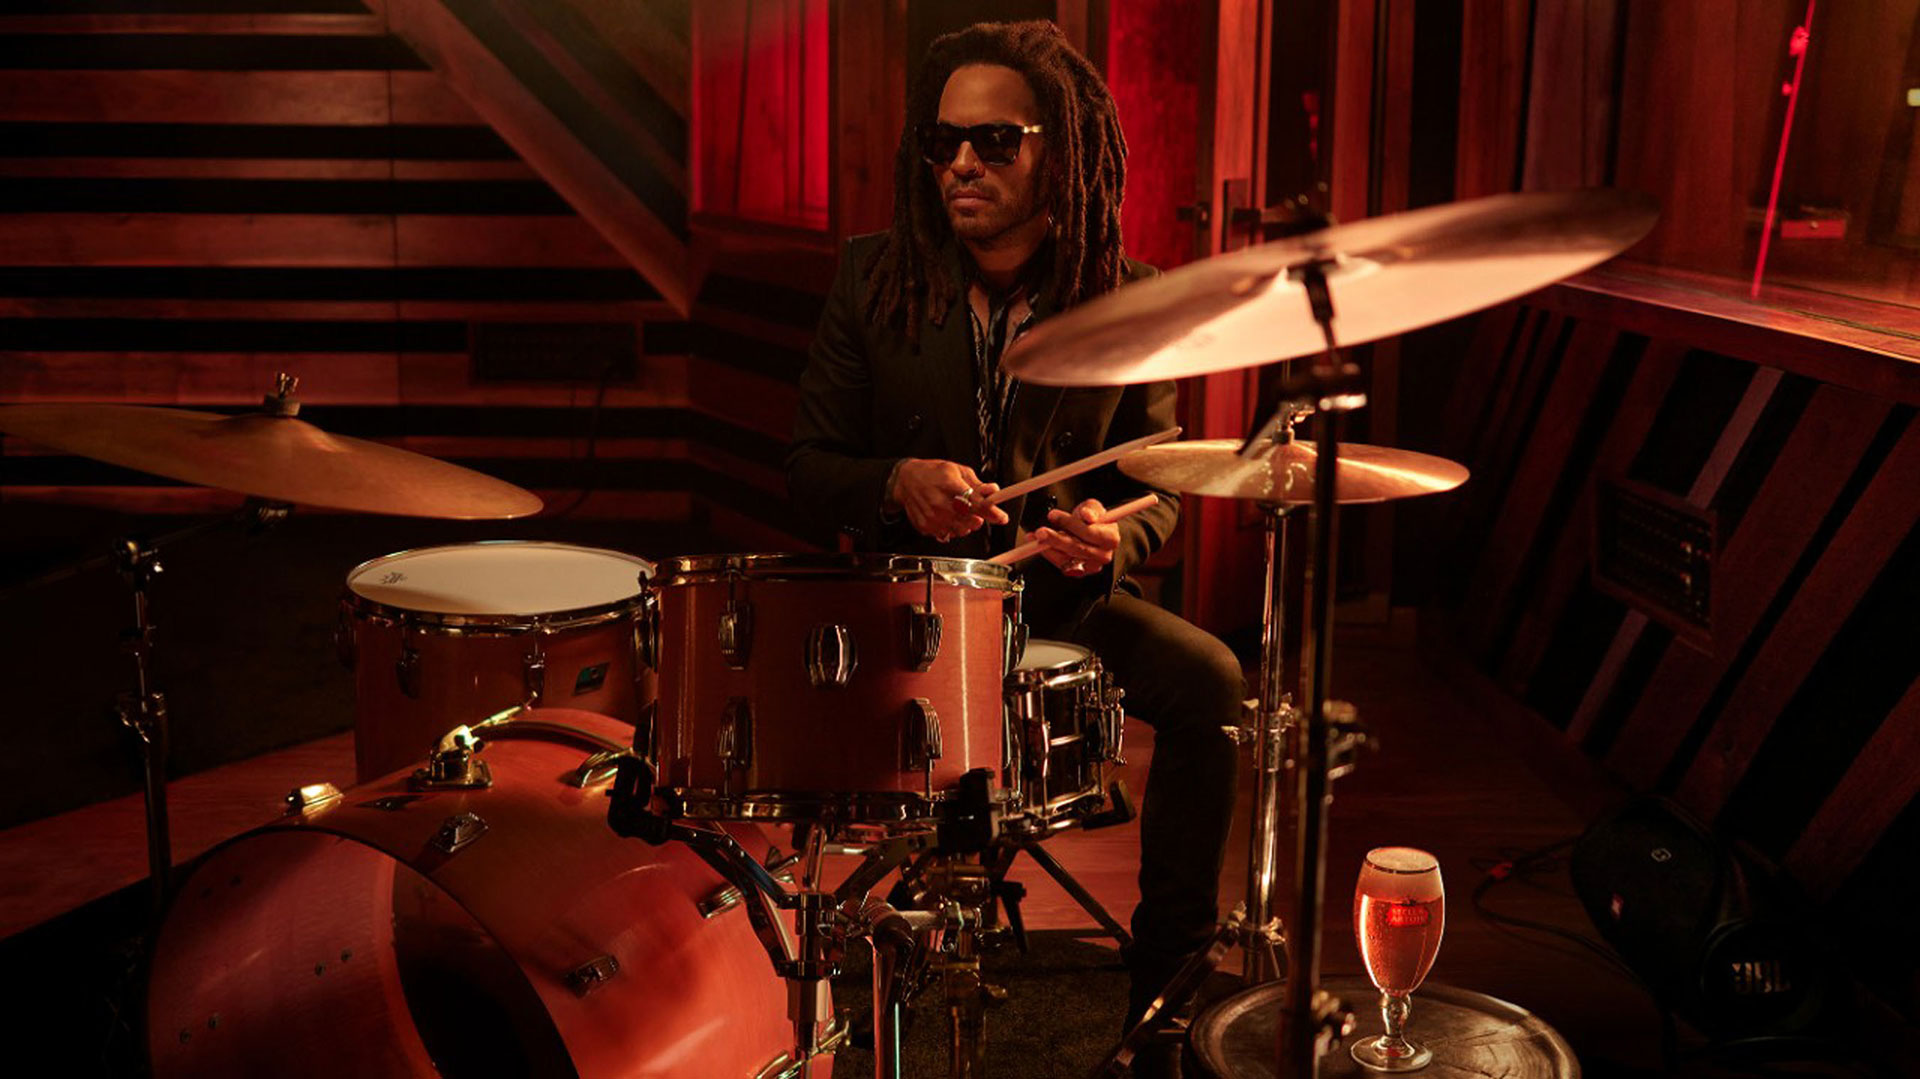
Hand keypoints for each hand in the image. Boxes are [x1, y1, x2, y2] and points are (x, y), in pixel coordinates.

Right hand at [890, 459, 1009, 541]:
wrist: (905, 480)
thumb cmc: (932, 473)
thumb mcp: (957, 470)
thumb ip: (976, 483)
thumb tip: (993, 490)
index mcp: (950, 485)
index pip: (976, 503)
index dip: (991, 511)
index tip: (1001, 517)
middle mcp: (940, 503)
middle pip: (970, 520)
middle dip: (978, 517)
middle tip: (974, 509)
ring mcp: (932, 517)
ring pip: (961, 531)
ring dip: (966, 524)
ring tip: (958, 512)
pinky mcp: (926, 527)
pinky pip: (947, 535)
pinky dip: (952, 528)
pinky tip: (946, 517)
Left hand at [1034, 498, 1119, 577]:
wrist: (1093, 532)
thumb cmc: (1094, 520)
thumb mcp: (1094, 507)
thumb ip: (1091, 509)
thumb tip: (1087, 515)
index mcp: (1111, 539)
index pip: (1089, 532)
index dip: (1070, 524)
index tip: (1053, 515)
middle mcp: (1103, 555)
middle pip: (1077, 548)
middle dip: (1056, 539)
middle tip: (1041, 531)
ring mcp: (1091, 566)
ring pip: (1067, 559)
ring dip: (1048, 548)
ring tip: (1035, 537)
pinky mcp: (1078, 572)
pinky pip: (1060, 565)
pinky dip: (1047, 554)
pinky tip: (1036, 544)